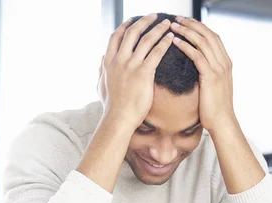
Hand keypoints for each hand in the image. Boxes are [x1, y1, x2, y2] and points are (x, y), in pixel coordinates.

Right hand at [98, 14, 173, 128]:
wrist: (118, 118)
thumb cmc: (111, 106)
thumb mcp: (101, 85)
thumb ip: (100, 70)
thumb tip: (100, 58)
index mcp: (108, 62)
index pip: (115, 37)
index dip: (125, 26)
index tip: (133, 19)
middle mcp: (118, 61)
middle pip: (131, 33)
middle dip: (143, 21)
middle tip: (154, 16)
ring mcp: (131, 66)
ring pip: (146, 40)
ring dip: (158, 29)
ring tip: (167, 23)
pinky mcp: (143, 73)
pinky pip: (156, 53)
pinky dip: (164, 43)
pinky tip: (171, 38)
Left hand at [170, 16, 235, 133]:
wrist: (222, 122)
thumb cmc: (214, 109)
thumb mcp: (213, 87)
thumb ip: (208, 74)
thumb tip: (196, 68)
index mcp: (225, 63)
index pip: (213, 37)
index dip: (199, 27)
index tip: (185, 22)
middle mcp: (224, 62)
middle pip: (208, 34)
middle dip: (192, 24)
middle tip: (176, 19)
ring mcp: (219, 68)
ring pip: (202, 42)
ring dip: (186, 32)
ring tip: (173, 26)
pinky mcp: (211, 76)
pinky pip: (197, 56)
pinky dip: (185, 46)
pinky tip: (174, 41)